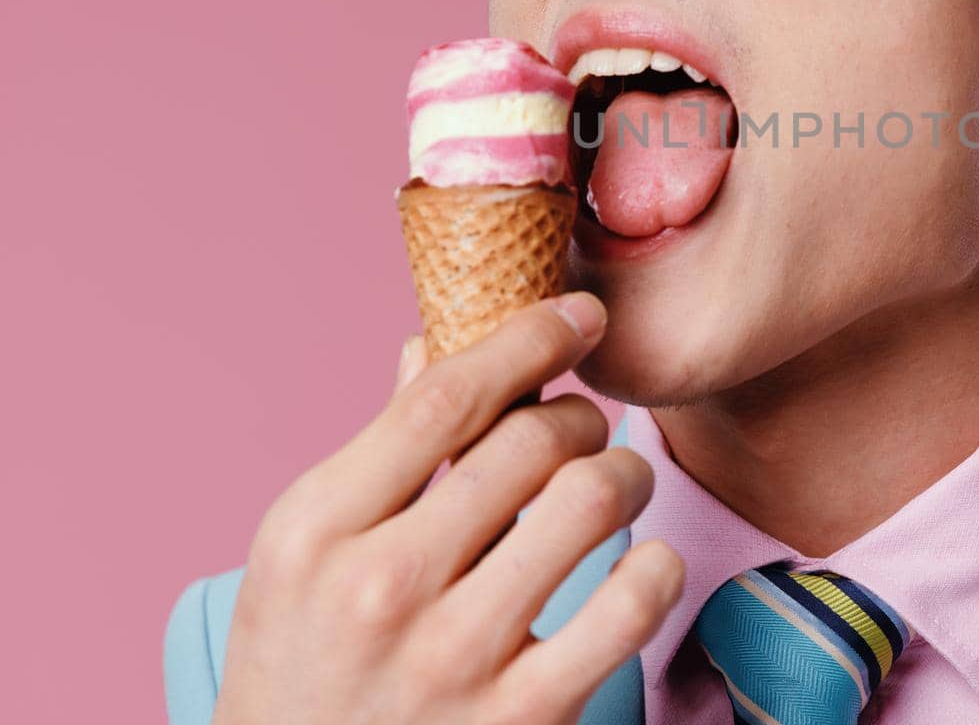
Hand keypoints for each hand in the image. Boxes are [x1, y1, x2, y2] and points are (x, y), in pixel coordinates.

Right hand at [213, 293, 683, 724]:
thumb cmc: (305, 669)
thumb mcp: (304, 558)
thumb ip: (380, 451)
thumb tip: (432, 342)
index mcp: (314, 527)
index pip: (445, 395)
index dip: (529, 336)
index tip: (580, 315)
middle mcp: (378, 587)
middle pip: (530, 439)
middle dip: (578, 416)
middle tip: (581, 431)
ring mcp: (452, 659)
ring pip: (591, 500)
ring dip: (625, 473)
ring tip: (616, 485)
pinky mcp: (520, 720)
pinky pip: (632, 604)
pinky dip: (654, 568)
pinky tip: (638, 568)